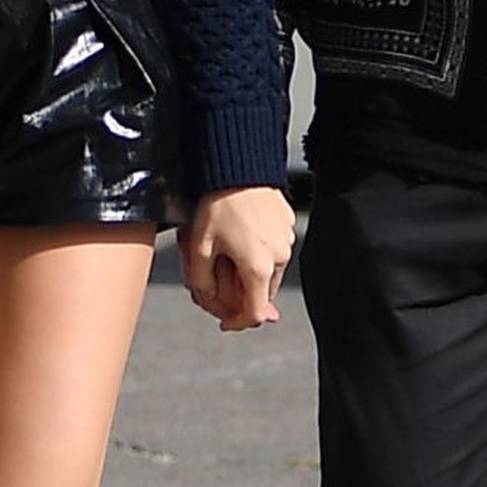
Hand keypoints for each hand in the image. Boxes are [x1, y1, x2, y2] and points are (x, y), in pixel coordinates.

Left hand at [179, 185, 294, 331]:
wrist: (238, 164)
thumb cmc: (218, 203)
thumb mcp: (199, 247)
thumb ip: (202, 281)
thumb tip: (208, 298)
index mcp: (259, 267)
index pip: (254, 314)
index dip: (237, 322)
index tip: (224, 322)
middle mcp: (279, 256)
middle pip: (261, 293)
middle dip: (240, 295)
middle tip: (217, 284)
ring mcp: (286, 240)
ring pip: (267, 271)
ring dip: (249, 273)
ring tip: (226, 255)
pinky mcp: (287, 224)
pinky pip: (273, 249)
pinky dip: (257, 253)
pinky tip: (238, 237)